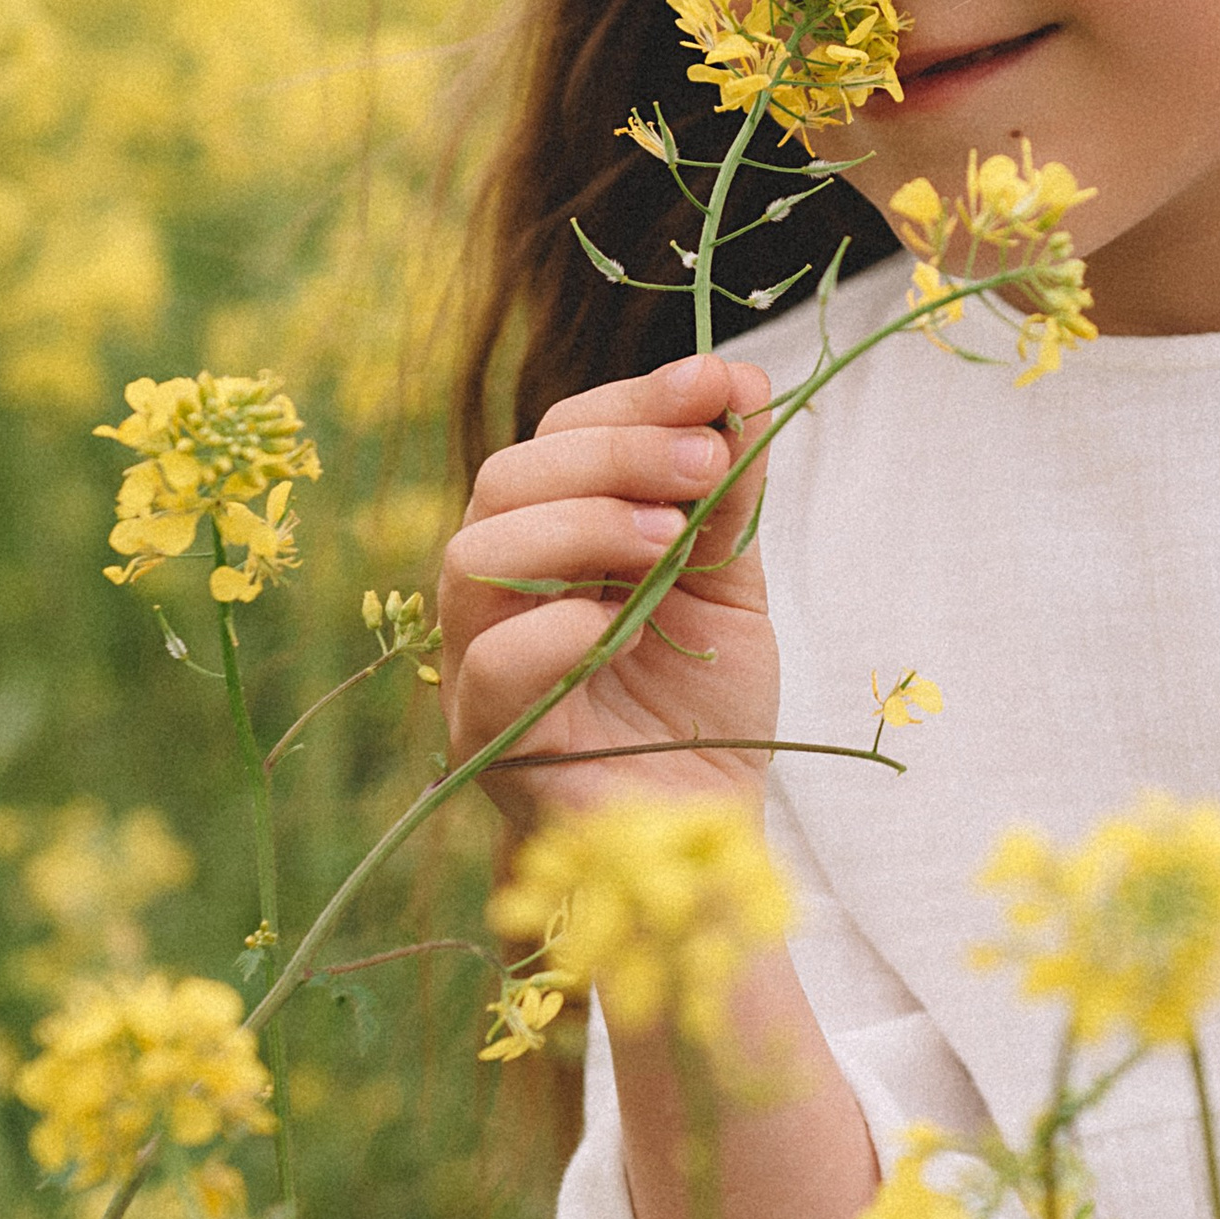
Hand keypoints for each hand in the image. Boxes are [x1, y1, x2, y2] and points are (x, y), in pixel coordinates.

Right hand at [439, 348, 777, 830]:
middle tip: (702, 465)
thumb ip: (728, 494)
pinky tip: (621, 627)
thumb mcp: (732, 584)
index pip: (559, 437)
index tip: (718, 383)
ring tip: (666, 541)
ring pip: (475, 555)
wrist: (707, 835)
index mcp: (552, 540)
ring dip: (579, 525)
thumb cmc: (704, 709)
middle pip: (508, 479)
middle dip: (612, 453)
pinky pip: (489, 664)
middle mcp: (501, 592)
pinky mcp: (489, 738)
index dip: (634, 401)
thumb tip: (744, 386)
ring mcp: (480, 663)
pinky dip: (555, 631)